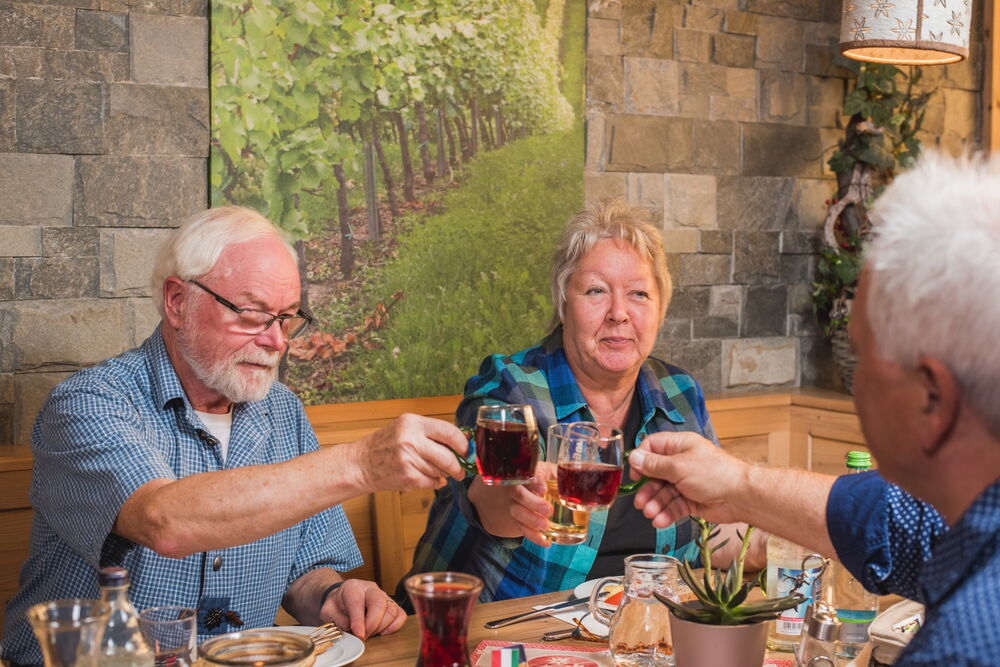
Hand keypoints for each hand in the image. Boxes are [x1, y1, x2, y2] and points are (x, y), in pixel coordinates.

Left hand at [319, 579, 405, 639]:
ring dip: (382, 627)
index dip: (359, 621)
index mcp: (352, 587)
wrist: (342, 598)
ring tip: (370, 634)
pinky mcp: (392, 604)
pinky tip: (382, 632)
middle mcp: (370, 588)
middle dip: (372, 625)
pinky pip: (400, 615)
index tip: (359, 635)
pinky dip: (394, 626)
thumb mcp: (328, 612)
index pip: (358, 602)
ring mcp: (383, 595)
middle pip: (379, 603)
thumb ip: (338, 621)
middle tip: (363, 637)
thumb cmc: (336, 605)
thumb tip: (352, 631)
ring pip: (391, 610)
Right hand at [355, 414, 467, 492]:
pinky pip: (432, 482)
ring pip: (440, 471)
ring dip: (442, 474)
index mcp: (412, 422)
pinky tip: (424, 477)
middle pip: (448, 456)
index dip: (463, 443)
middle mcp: (410, 439)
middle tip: (461, 470)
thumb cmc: (384, 446)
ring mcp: (408, 459)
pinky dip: (433, 482)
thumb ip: (432, 433)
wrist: (360, 464)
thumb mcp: (406, 429)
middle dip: (458, 466)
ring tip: (431, 470)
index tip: (467, 450)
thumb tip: (464, 441)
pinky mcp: (407, 476)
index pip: (449, 431)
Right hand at [468, 472, 551, 545]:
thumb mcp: (537, 470)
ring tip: (545, 526)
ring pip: (518, 513)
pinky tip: (546, 541)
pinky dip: (534, 537)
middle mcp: (513, 489)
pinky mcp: (514, 520)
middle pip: (519, 495)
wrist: (495, 492)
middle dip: (533, 503)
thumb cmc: (525, 478)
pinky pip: (522, 529)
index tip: (543, 488)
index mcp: (519, 474)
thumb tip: (567, 475)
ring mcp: (512, 506)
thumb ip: (552, 472)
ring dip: (532, 521)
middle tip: (547, 509)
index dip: (534, 482)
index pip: (525, 476)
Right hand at [627, 431, 749, 527]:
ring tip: (651, 514)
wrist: (740, 497)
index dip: (641, 460)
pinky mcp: (691, 500)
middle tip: (640, 502)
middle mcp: (681, 463)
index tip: (635, 474)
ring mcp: (686, 482)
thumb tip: (634, 457)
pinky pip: (673, 506)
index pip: (652, 448)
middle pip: (655, 474)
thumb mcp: (678, 466)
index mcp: (679, 446)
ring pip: (663, 493)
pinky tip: (660, 521)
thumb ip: (654, 464)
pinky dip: (666, 513)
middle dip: (647, 489)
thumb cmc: (714, 474)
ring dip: (655, 504)